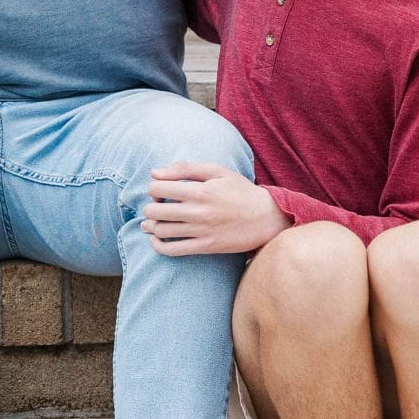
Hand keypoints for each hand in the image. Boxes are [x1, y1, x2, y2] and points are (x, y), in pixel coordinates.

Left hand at [140, 162, 289, 254]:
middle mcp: (199, 212)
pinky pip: (173, 250)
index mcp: (200, 190)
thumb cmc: (240, 190)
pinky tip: (156, 239)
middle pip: (155, 211)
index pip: (158, 188)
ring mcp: (202, 231)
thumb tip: (154, 173)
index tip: (161, 191)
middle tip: (157, 207)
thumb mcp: (217, 171)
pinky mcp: (207, 246)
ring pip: (161, 231)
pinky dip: (158, 246)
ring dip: (150, 226)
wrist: (268, 217)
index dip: (154, 189)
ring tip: (151, 223)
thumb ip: (185, 168)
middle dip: (150, 207)